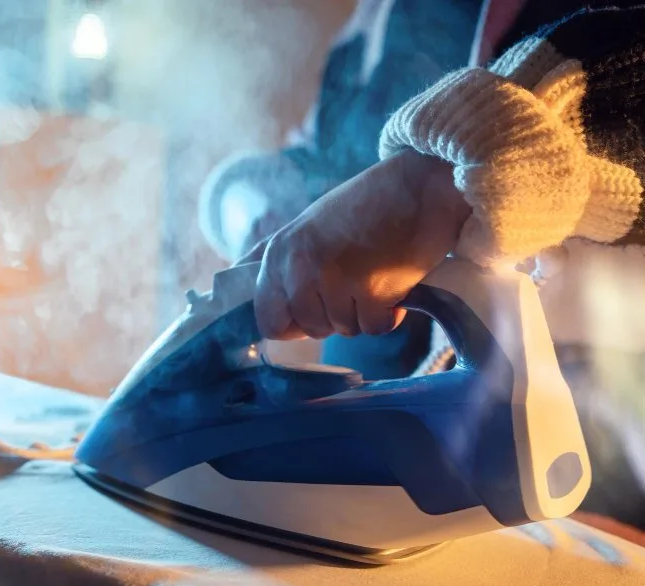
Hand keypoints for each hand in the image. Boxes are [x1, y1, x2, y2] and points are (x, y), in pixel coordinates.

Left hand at [249, 150, 471, 339]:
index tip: (317, 309)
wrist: (422, 183)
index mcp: (279, 252)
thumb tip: (237, 278)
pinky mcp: (370, 289)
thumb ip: (280, 260)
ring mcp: (333, 278)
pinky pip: (375, 327)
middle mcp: (299, 266)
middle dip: (337, 316)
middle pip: (312, 328)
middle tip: (357, 281)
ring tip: (377, 273)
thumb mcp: (309, 226)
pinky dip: (390, 314)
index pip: (268, 320)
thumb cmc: (368, 205)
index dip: (294, 323)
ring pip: (345, 329)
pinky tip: (395, 282)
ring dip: (365, 312)